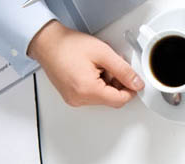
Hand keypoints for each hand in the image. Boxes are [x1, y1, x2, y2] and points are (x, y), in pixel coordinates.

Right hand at [28, 21, 143, 107]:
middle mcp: (79, 99)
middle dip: (117, 84)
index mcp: (87, 90)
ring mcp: (73, 99)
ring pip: (102, 98)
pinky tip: (92, 70)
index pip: (119, 100)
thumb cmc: (67, 45)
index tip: (133, 80)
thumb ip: (124, 70)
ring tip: (98, 65)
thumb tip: (137, 83)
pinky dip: (97, 84)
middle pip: (111, 100)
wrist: (46, 42)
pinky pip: (91, 95)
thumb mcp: (103, 53)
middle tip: (112, 65)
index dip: (130, 89)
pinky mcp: (70, 96)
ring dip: (107, 83)